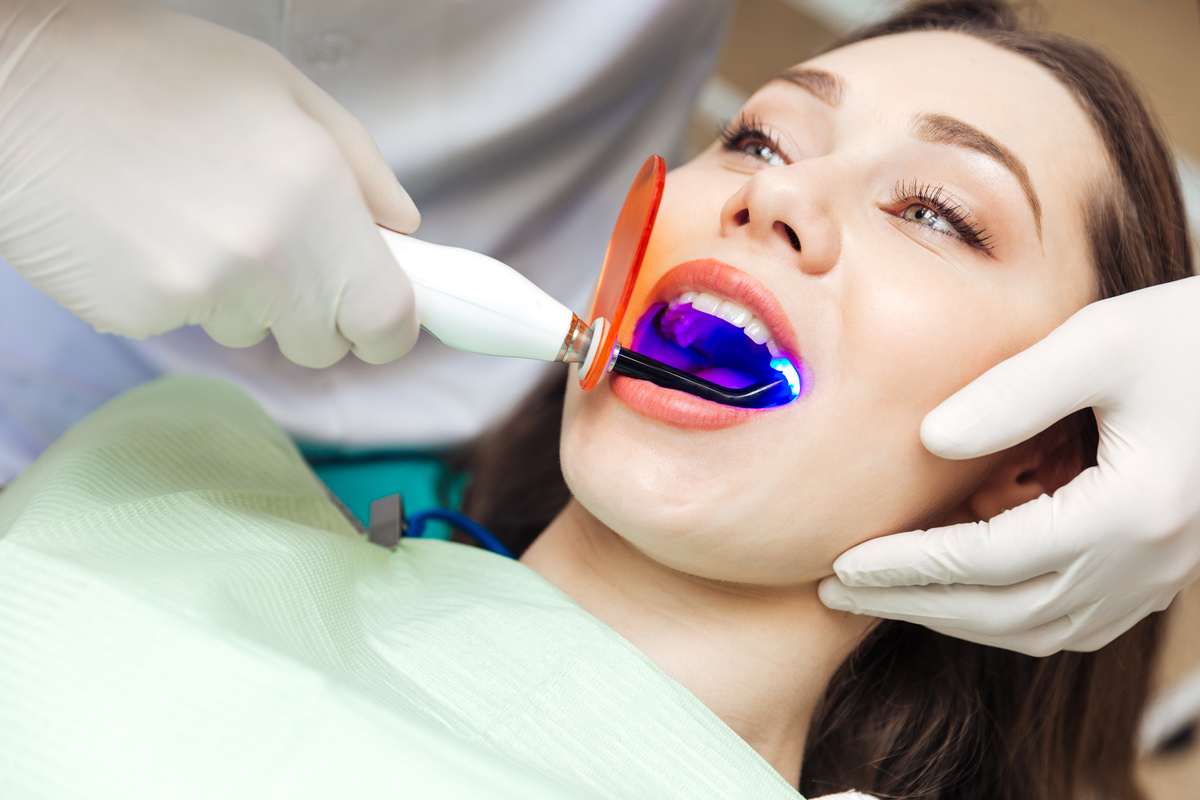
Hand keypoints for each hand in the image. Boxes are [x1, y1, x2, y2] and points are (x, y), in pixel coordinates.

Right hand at [0, 0, 419, 366]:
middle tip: (287, 249)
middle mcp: (264, 262)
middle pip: (322, 344)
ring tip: (198, 214)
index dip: (391, 326)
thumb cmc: (151, 69)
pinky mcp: (135, 315)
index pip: (386, 323)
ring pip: (251, 332)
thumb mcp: (281, 89)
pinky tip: (150, 229)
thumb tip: (404, 230)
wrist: (17, 80)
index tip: (382, 311)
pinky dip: (180, 291)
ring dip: (245, 296)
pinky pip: (187, 324)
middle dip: (317, 310)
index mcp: (317, 203)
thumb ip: (362, 168)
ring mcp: (196, 296)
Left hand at [820, 276, 1199, 655]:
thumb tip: (929, 440)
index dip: (908, 566)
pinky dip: (1007, 620)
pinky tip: (965, 597)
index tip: (842, 563)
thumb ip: (1014, 391)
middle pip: (1007, 612)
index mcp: (1133, 509)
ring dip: (956, 620)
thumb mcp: (1102, 340)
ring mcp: (1160, 576)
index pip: (990, 557)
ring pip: (1040, 630)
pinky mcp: (1160, 572)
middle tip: (836, 592)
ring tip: (885, 597)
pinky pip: (1074, 625)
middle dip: (913, 605)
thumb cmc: (1192, 337)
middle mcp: (1149, 561)